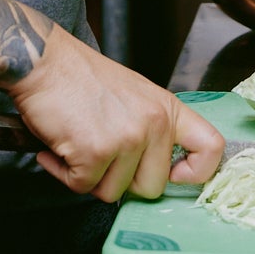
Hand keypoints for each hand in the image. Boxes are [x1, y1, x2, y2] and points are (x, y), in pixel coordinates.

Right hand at [9, 26, 224, 201]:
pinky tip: (58, 149)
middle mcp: (154, 123)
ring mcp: (126, 138)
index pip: (211, 149)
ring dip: (88, 176)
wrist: (43, 61)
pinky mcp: (95, 152)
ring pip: (113, 192)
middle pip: (151, 188)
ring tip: (77, 144)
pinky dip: (64, 173)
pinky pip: (82, 187)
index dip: (195, 174)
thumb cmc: (82, 78)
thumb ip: (153, 129)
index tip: (172, 176)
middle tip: (100, 154)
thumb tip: (159, 173)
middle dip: (121, 180)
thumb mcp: (135, 95)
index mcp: (167, 108)